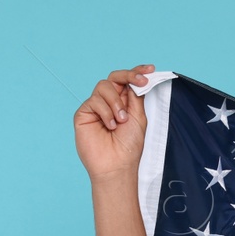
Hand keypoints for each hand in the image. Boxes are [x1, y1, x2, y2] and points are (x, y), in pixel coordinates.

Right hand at [75, 64, 155, 182]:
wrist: (116, 165)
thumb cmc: (129, 146)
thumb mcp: (138, 117)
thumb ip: (135, 96)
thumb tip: (135, 79)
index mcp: (124, 103)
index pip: (127, 82)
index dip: (137, 72)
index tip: (150, 70)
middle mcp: (109, 103)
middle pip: (114, 78)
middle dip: (129, 76)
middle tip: (141, 82)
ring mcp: (96, 107)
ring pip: (104, 86)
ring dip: (116, 102)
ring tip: (120, 121)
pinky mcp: (84, 113)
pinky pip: (94, 100)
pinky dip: (105, 112)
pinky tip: (109, 126)